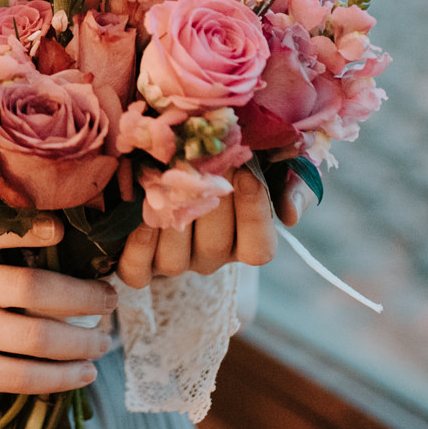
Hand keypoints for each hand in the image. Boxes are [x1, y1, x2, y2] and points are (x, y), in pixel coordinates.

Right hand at [0, 215, 117, 404]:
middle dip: (84, 298)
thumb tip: (67, 244)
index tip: (62, 230)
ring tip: (102, 343)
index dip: (29, 229)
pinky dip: (60, 377)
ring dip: (81, 343)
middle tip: (110, 301)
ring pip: (35, 338)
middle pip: (33, 290)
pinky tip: (82, 374)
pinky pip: (21, 377)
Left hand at [114, 169, 310, 289]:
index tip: (247, 172)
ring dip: (169, 222)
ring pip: (175, 260)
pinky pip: (137, 271)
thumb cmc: (231, 159)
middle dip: (207, 204)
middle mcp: (212, 257)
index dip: (254, 213)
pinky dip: (137, 246)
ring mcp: (176, 263)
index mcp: (246, 243)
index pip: (259, 248)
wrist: (176, 157)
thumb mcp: (271, 167)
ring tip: (165, 184)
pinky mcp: (141, 265)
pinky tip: (140, 215)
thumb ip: (290, 185)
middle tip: (199, 165)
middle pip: (214, 246)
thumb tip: (289, 216)